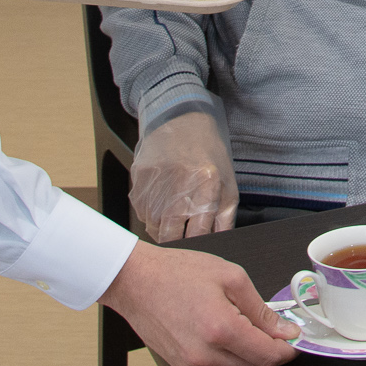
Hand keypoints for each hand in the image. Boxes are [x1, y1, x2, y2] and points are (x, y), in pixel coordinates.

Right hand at [100, 242, 299, 365]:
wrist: (135, 281)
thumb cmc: (177, 272)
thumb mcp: (230, 277)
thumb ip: (261, 309)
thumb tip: (284, 331)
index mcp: (221, 329)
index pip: (268, 355)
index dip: (288, 349)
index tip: (295, 339)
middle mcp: (206, 355)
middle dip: (271, 352)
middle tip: (274, 330)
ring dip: (249, 354)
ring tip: (241, 324)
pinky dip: (228, 356)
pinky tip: (221, 332)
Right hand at [130, 110, 237, 240]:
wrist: (180, 119)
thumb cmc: (208, 153)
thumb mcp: (227, 184)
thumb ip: (225, 220)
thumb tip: (218, 246)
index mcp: (205, 189)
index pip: (197, 237)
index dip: (198, 245)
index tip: (199, 245)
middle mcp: (176, 190)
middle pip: (170, 238)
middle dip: (178, 242)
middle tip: (185, 234)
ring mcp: (153, 188)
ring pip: (153, 229)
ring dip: (164, 229)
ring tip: (175, 211)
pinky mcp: (137, 184)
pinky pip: (142, 214)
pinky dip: (152, 215)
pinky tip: (163, 199)